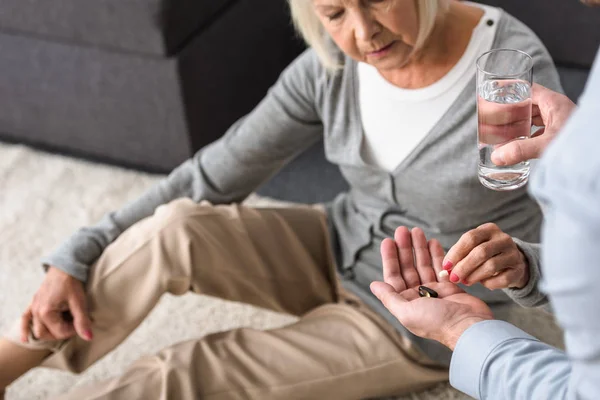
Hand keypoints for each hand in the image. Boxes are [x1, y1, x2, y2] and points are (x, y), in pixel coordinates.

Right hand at [21, 267, 92, 342]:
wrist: (65, 266)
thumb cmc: (72, 283)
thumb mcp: (79, 302)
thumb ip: (82, 321)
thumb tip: (88, 338)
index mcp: (46, 312)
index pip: (60, 332)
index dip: (74, 331)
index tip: (83, 322)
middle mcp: (37, 311)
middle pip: (46, 334)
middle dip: (61, 333)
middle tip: (74, 325)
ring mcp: (34, 306)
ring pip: (36, 329)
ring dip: (48, 332)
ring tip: (62, 329)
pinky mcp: (34, 302)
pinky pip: (25, 318)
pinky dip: (25, 329)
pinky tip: (24, 339)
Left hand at [370, 227, 492, 349]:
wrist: (468, 327)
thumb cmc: (437, 322)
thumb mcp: (406, 311)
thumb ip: (389, 297)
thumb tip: (373, 285)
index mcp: (406, 303)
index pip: (393, 276)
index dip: (390, 258)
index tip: (388, 240)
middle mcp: (418, 296)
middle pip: (408, 268)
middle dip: (405, 248)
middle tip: (403, 230)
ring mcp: (435, 291)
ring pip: (424, 265)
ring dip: (420, 248)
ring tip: (417, 231)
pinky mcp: (450, 287)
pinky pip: (441, 267)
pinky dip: (436, 255)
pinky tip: (432, 242)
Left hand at [442, 223, 528, 289]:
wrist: (511, 263)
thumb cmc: (484, 255)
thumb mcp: (472, 249)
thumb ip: (458, 255)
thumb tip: (442, 264)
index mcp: (488, 229)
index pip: (470, 238)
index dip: (456, 252)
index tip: (445, 266)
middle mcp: (503, 238)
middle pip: (481, 252)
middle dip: (464, 266)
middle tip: (453, 278)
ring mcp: (513, 253)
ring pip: (491, 266)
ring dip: (475, 276)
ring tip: (466, 281)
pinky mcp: (519, 269)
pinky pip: (503, 279)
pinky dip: (490, 283)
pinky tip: (483, 283)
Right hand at [491, 83, 575, 164]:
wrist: (596, 156)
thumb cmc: (580, 143)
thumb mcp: (547, 144)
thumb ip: (521, 150)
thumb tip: (497, 156)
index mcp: (553, 103)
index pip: (527, 89)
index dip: (510, 89)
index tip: (495, 91)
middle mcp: (556, 109)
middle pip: (528, 103)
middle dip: (510, 110)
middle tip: (493, 115)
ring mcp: (559, 121)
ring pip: (533, 117)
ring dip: (518, 123)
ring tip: (502, 131)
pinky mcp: (560, 133)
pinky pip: (540, 129)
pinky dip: (527, 134)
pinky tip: (519, 143)